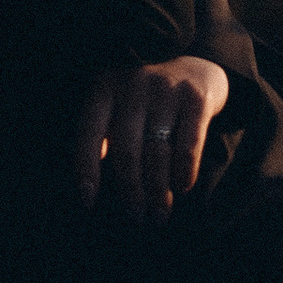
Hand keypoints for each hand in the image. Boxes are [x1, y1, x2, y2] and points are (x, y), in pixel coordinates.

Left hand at [76, 56, 230, 223]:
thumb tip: (88, 184)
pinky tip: (182, 187)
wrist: (195, 64)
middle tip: (137, 218)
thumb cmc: (146, 97)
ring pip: (158, 152)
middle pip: (127, 150)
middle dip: (131, 191)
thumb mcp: (118, 104)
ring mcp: (166, 90)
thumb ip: (103, 135)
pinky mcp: (196, 98)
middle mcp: (133, 86)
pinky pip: (188, 145)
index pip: (88, 133)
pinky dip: (184, 172)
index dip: (86, 169)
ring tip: (159, 214)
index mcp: (105, 88)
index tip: (88, 201)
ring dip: (159, 190)